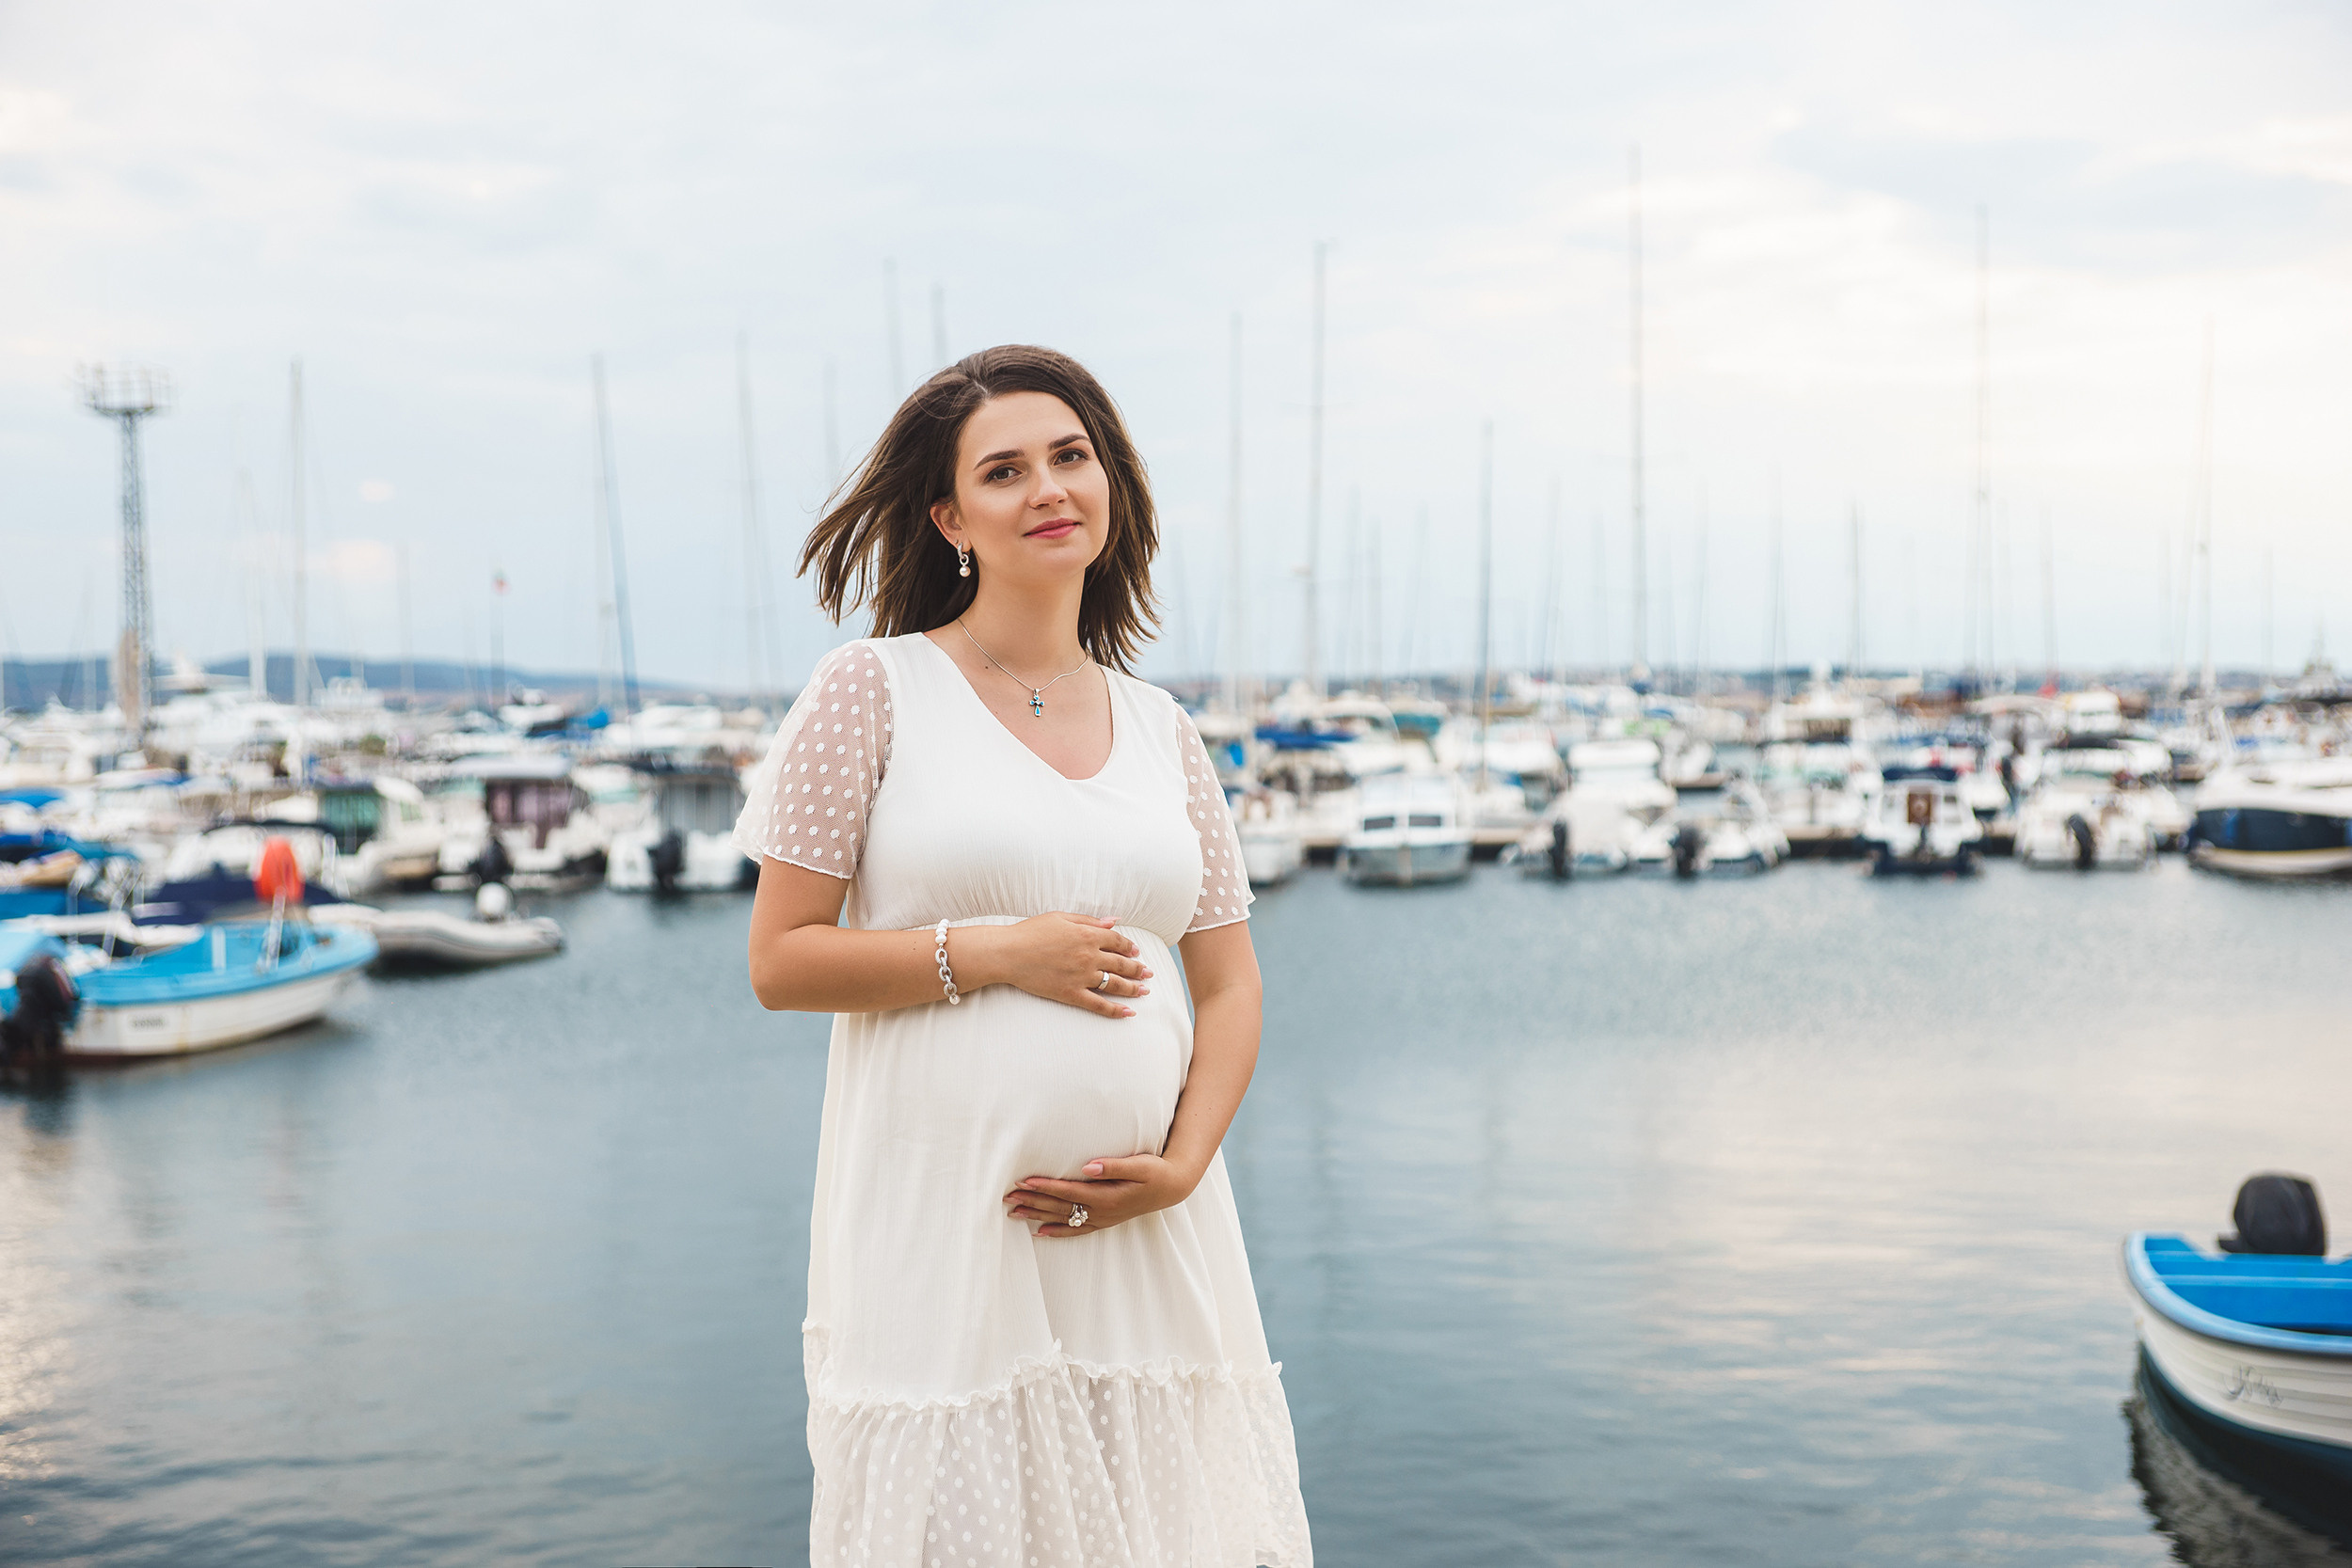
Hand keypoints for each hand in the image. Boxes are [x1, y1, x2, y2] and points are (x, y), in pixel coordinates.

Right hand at [967, 911, 1150, 1019]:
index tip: (1136, 952)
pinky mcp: (1071, 994)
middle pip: (1121, 963)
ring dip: (1134, 988)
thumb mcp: (1061, 917)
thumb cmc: (1031, 931)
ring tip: (1145, 991)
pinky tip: (1129, 1013)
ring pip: (1115, 984)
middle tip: (1149, 973)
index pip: (1117, 941)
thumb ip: (1090, 920)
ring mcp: (1082, 976)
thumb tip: (1114, 921)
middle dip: (1138, 969)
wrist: (1009, 953)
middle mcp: (1089, 956)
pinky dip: (1116, 1010)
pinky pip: (1099, 1004)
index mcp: (1088, 934)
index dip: (1129, 947)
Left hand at [1004, 1155, 1197, 1236]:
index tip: (1024, 1181)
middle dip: (1032, 1202)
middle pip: (1059, 1207)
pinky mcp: (1104, 1220)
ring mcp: (1102, 1218)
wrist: (1172, 1187)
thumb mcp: (1139, 1165)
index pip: (1068, 1191)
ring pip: (1063, 1219)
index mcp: (1106, 1197)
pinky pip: (1076, 1230)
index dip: (1045, 1187)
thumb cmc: (1155, 1171)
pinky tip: (1040, 1232)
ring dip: (1037, 1215)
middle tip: (1007, 1197)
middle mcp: (1100, 1211)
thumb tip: (1087, 1166)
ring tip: (1013, 1212)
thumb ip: (1113, 1166)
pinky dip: (1057, 1231)